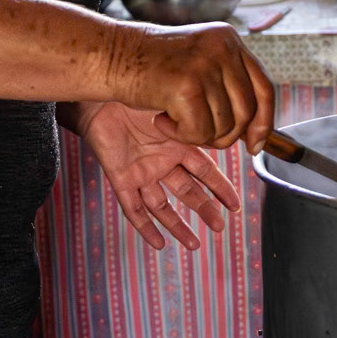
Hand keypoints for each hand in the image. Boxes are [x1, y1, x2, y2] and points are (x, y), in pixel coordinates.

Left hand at [74, 101, 240, 250]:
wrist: (100, 95)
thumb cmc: (137, 93)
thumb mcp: (175, 108)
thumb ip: (196, 124)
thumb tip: (226, 133)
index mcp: (178, 143)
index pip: (206, 171)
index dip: (221, 189)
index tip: (235, 205)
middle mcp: (162, 160)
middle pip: (187, 191)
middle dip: (205, 210)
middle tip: (219, 227)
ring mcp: (142, 171)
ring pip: (162, 205)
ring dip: (178, 225)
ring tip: (194, 244)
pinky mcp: (121, 178)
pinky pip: (133, 208)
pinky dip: (145, 227)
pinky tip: (157, 243)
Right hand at [109, 22, 274, 151]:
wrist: (110, 56)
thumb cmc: (148, 65)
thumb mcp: (197, 62)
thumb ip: (226, 86)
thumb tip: (256, 132)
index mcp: (228, 40)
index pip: (264, 87)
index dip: (264, 121)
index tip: (255, 144)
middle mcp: (222, 48)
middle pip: (246, 113)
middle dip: (226, 135)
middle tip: (196, 132)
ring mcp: (205, 66)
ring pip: (223, 127)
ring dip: (197, 135)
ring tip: (172, 118)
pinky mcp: (187, 87)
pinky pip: (199, 133)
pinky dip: (179, 135)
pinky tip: (160, 119)